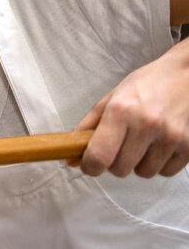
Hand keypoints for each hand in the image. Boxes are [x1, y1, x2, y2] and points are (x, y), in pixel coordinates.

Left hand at [69, 41, 188, 177]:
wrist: (187, 76)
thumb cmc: (147, 84)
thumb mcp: (112, 98)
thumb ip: (89, 127)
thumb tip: (71, 157)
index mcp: (121, 111)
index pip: (99, 156)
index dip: (90, 166)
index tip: (90, 165)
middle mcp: (146, 125)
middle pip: (120, 169)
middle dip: (115, 162)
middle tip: (120, 145)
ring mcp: (170, 137)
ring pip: (143, 173)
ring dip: (139, 163)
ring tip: (143, 142)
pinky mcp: (188, 146)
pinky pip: (166, 172)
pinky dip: (159, 164)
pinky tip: (159, 145)